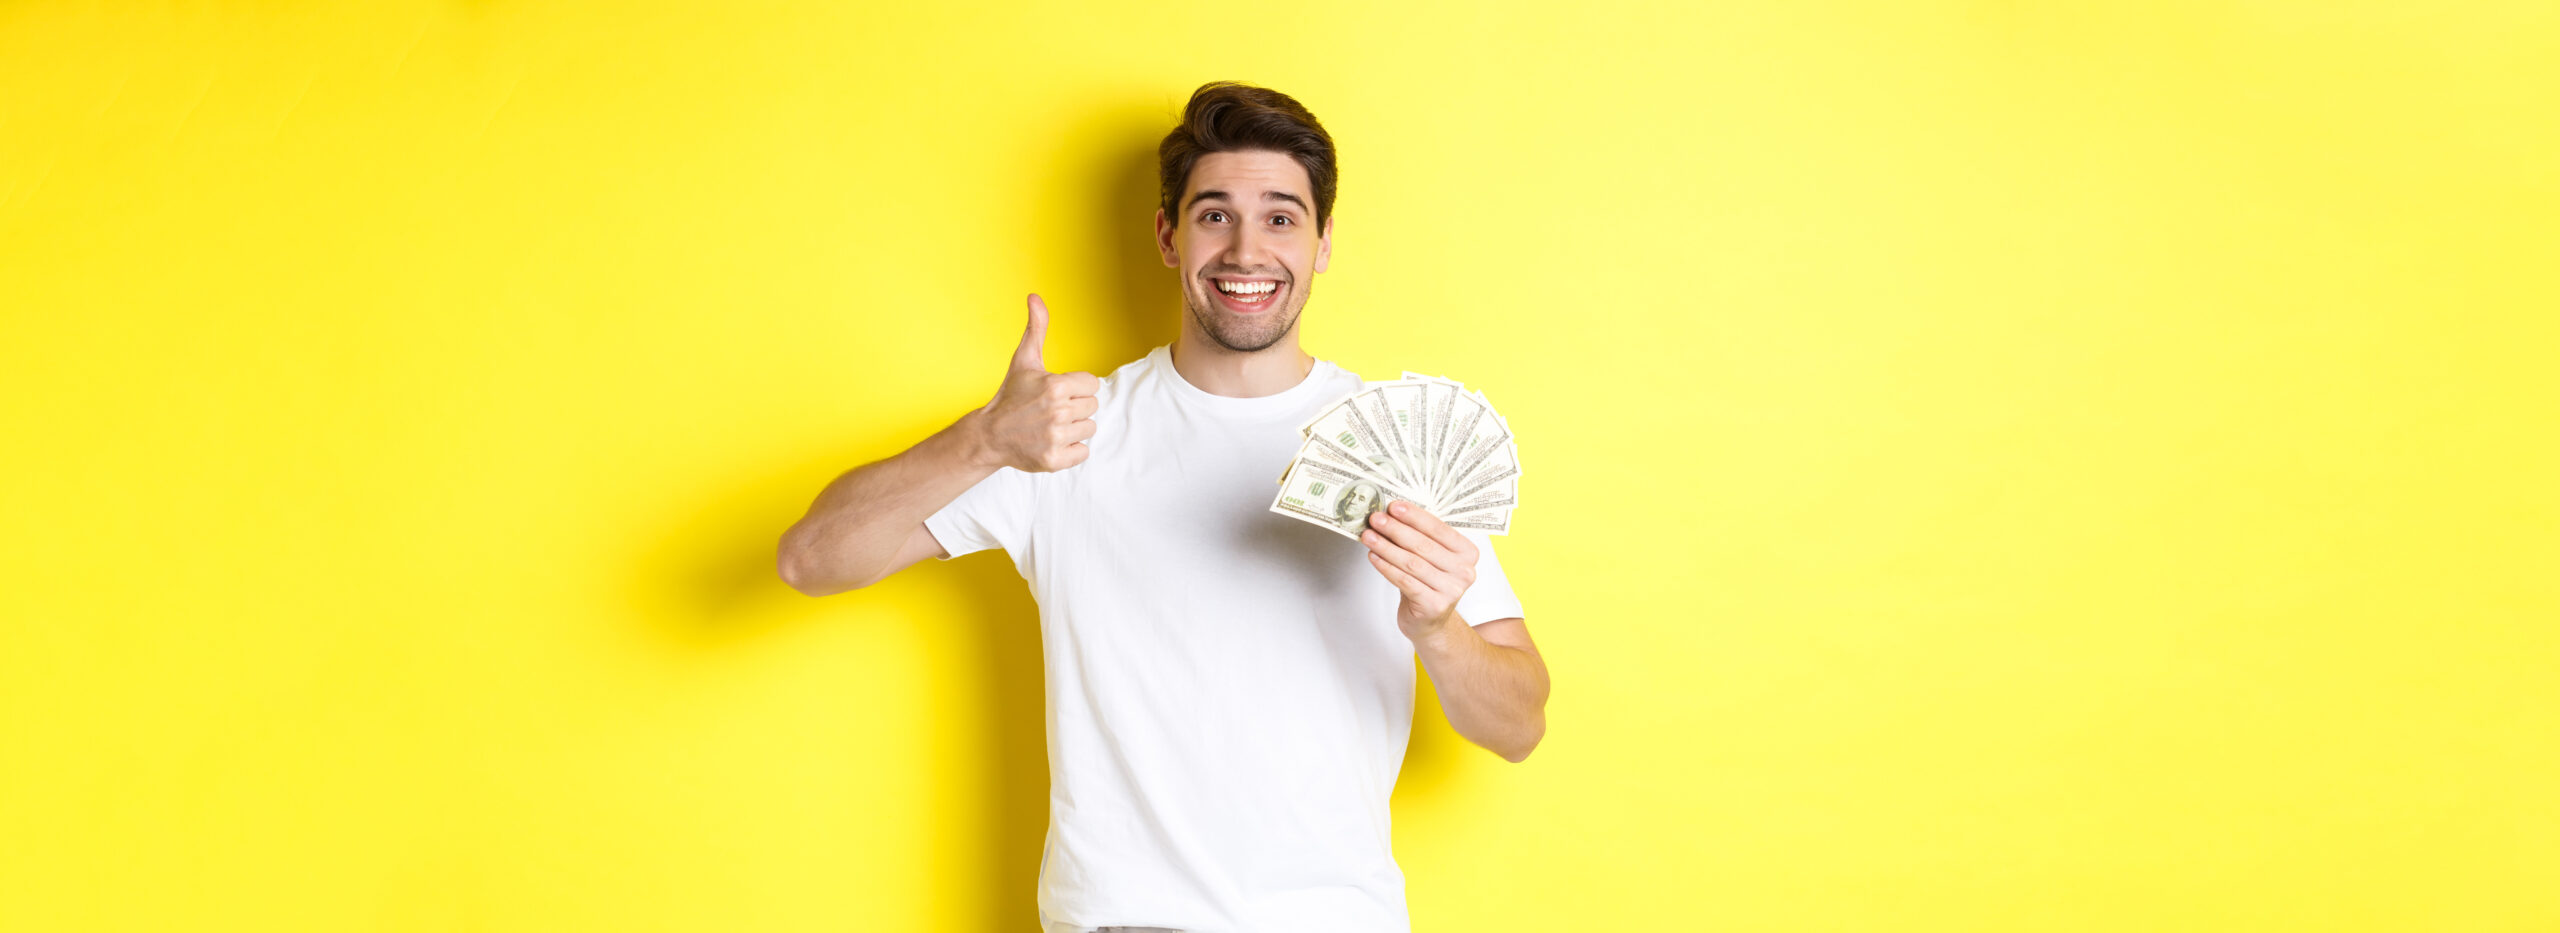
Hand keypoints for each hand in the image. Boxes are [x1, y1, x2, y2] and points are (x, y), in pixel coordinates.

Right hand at [974, 293, 1099, 472]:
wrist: (989, 435)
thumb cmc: (1011, 395)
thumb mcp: (1024, 359)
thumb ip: (1036, 327)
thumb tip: (1035, 296)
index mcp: (1056, 386)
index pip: (1092, 385)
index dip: (1076, 387)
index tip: (1057, 392)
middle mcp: (1057, 412)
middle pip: (1092, 406)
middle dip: (1074, 407)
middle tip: (1050, 410)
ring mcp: (1055, 437)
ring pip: (1089, 429)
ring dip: (1073, 428)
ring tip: (1050, 425)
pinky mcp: (1054, 460)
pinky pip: (1083, 452)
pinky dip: (1071, 450)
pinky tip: (1052, 441)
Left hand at [1361, 500, 1478, 642]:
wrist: (1429, 621)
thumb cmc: (1428, 583)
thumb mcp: (1432, 558)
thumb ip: (1421, 537)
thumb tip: (1392, 513)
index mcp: (1468, 553)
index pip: (1440, 529)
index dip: (1415, 516)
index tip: (1394, 506)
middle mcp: (1464, 571)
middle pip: (1424, 545)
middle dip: (1396, 529)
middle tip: (1376, 519)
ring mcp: (1451, 590)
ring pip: (1412, 563)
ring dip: (1386, 547)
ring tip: (1369, 536)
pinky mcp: (1434, 605)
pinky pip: (1404, 581)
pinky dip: (1386, 567)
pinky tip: (1374, 556)